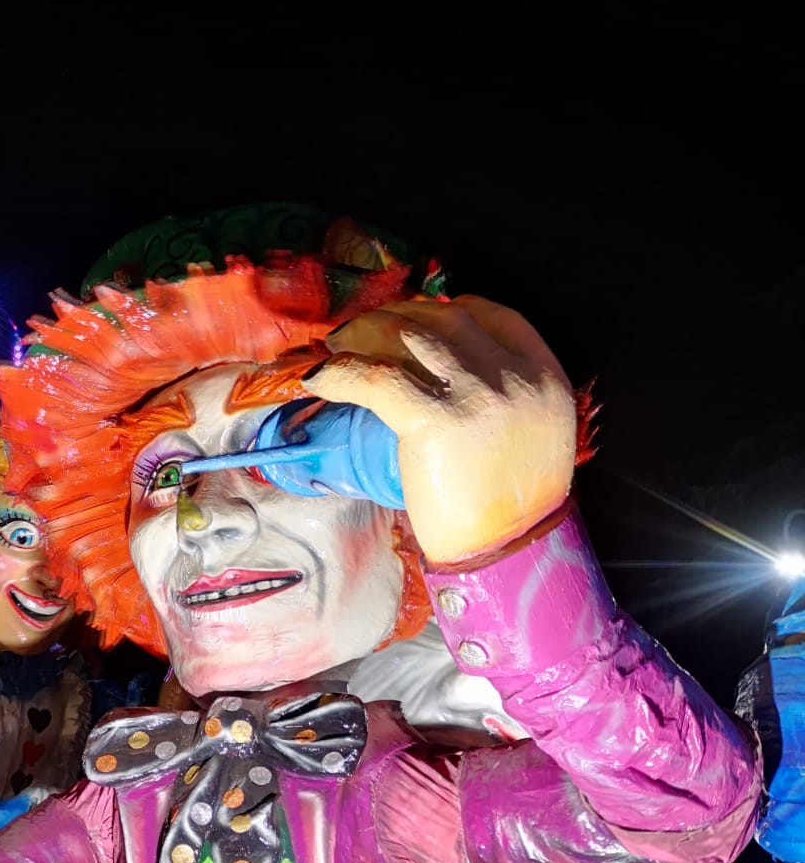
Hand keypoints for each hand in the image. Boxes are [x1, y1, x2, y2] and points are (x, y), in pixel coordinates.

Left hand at [308, 295, 575, 563]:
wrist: (506, 551)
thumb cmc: (508, 505)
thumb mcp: (531, 435)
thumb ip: (504, 395)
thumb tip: (444, 373)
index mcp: (543, 375)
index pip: (491, 314)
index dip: (445, 310)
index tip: (413, 320)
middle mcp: (513, 376)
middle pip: (442, 319)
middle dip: (396, 317)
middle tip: (362, 333)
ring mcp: (476, 394)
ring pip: (407, 336)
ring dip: (363, 334)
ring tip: (337, 348)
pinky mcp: (435, 419)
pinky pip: (376, 377)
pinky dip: (340, 373)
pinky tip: (320, 379)